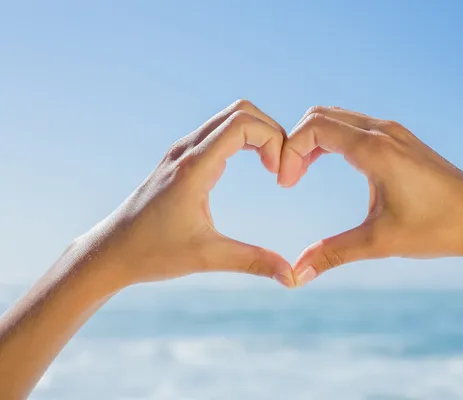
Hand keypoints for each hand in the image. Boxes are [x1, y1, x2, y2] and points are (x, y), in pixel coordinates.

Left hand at [83, 100, 293, 287]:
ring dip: (258, 134)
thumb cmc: (153, 253)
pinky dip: (244, 139)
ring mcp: (182, 152)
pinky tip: (255, 165)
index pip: (242, 123)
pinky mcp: (181, 159)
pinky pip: (219, 132)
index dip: (272, 139)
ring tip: (272, 166)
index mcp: (194, 167)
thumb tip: (292, 278)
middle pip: (240, 112)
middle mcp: (187, 151)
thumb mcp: (207, 257)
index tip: (278, 174)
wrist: (111, 252)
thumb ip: (253, 262)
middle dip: (271, 132)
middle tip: (281, 167)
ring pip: (229, 118)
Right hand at [278, 106, 462, 285]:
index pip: (315, 128)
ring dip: (314, 140)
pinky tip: (331, 165)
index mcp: (375, 149)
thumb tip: (297, 276)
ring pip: (338, 118)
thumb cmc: (436, 228)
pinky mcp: (402, 140)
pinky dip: (333, 139)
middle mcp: (383, 131)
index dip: (290, 152)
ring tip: (303, 173)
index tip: (286, 185)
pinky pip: (356, 126)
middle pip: (321, 115)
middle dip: (296, 142)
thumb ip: (333, 253)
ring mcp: (394, 132)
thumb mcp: (379, 242)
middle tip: (289, 178)